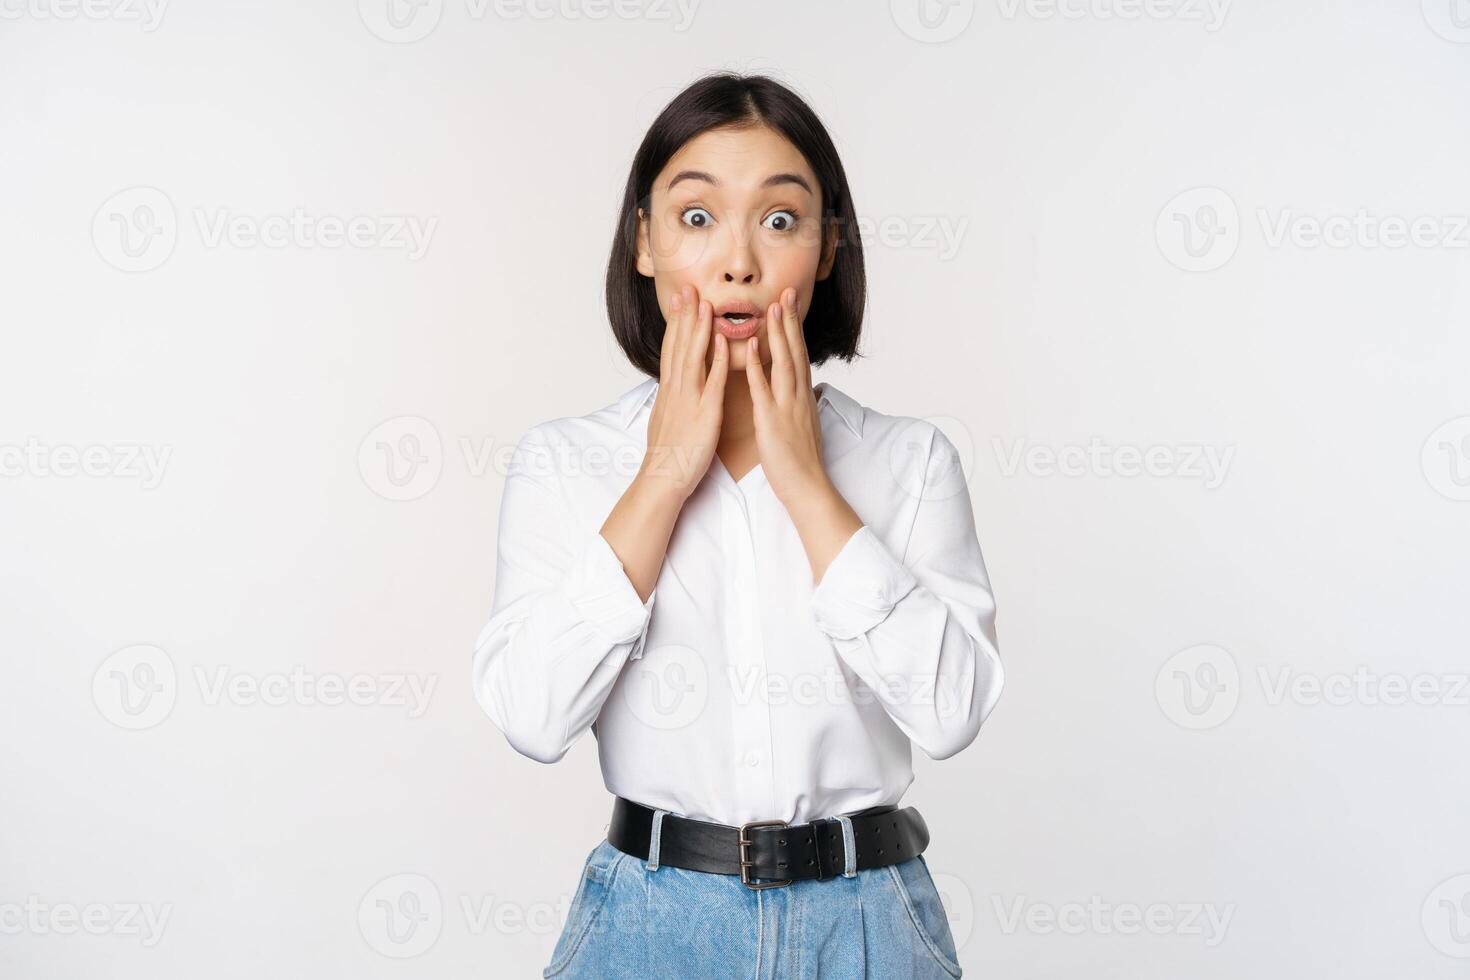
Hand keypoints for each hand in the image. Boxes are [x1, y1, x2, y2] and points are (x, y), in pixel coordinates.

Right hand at [639, 284, 729, 500]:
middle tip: (688, 288)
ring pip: (693, 356)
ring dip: (698, 328)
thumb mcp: (666, 418)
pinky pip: (711, 382)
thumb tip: (672, 385)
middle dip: (684, 315)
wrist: (663, 478)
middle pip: (679, 345)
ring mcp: (689, 400)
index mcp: (669, 390)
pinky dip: (715, 360)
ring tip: (704, 303)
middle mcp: (676, 389)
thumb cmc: (668, 454)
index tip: (680, 300)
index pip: (672, 348)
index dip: (676, 323)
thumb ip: (672, 398)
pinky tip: (720, 341)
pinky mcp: (704, 413)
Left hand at [745, 287, 831, 506]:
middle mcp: (798, 396)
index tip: (790, 306)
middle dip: (789, 321)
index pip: (799, 356)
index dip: (794, 330)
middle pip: (794, 351)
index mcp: (803, 397)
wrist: (807, 487)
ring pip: (783, 362)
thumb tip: (799, 393)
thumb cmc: (801, 461)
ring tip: (772, 307)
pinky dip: (758, 364)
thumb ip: (798, 405)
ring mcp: (786, 406)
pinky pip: (764, 388)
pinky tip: (752, 345)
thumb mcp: (802, 426)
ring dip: (777, 333)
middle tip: (786, 293)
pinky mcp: (772, 420)